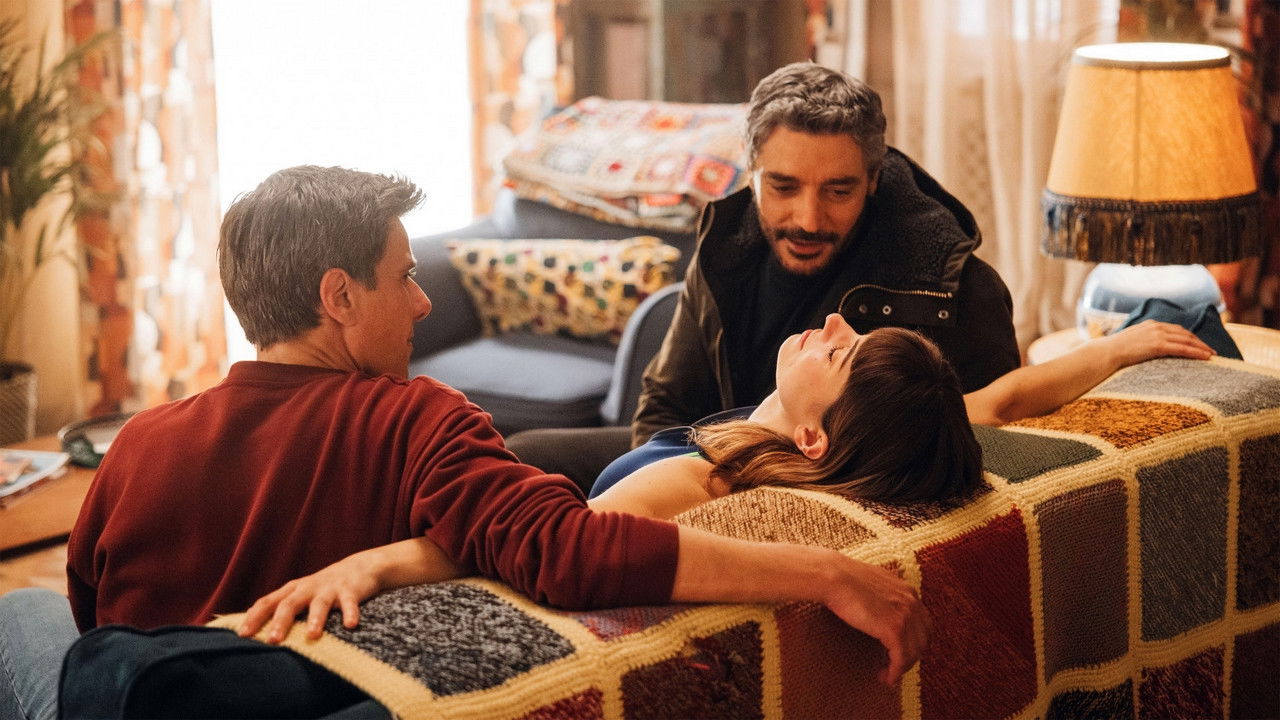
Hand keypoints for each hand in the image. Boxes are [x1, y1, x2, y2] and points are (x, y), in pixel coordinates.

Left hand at [237, 553, 380, 643]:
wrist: (360, 567)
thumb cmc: (324, 588)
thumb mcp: (301, 594)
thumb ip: (281, 607)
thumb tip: (251, 628)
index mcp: (292, 590)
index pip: (267, 602)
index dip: (254, 617)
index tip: (242, 635)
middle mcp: (307, 588)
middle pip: (290, 604)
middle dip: (280, 622)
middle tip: (273, 641)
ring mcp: (329, 588)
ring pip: (319, 603)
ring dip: (315, 618)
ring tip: (312, 635)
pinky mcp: (350, 590)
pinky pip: (350, 603)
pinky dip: (350, 613)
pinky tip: (350, 625)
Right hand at [821, 557, 928, 685]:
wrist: (834, 577)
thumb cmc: (843, 578)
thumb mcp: (873, 583)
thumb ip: (883, 595)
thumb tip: (878, 607)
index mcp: (907, 591)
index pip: (924, 623)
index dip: (914, 641)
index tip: (901, 651)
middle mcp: (912, 603)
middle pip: (923, 639)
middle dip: (910, 656)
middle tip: (894, 666)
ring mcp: (905, 616)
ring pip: (914, 652)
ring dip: (902, 668)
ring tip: (886, 674)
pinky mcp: (894, 629)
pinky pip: (901, 659)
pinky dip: (895, 672)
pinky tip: (885, 677)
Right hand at [1101, 320, 1213, 367]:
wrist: (1106, 353)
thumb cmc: (1114, 351)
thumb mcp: (1130, 341)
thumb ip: (1141, 341)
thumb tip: (1145, 350)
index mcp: (1150, 324)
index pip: (1175, 329)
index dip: (1189, 336)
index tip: (1198, 343)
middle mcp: (1156, 326)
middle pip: (1184, 333)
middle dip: (1199, 341)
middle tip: (1210, 350)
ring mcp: (1157, 334)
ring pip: (1186, 340)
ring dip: (1201, 347)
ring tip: (1212, 354)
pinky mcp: (1158, 345)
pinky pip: (1182, 348)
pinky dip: (1196, 352)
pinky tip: (1205, 357)